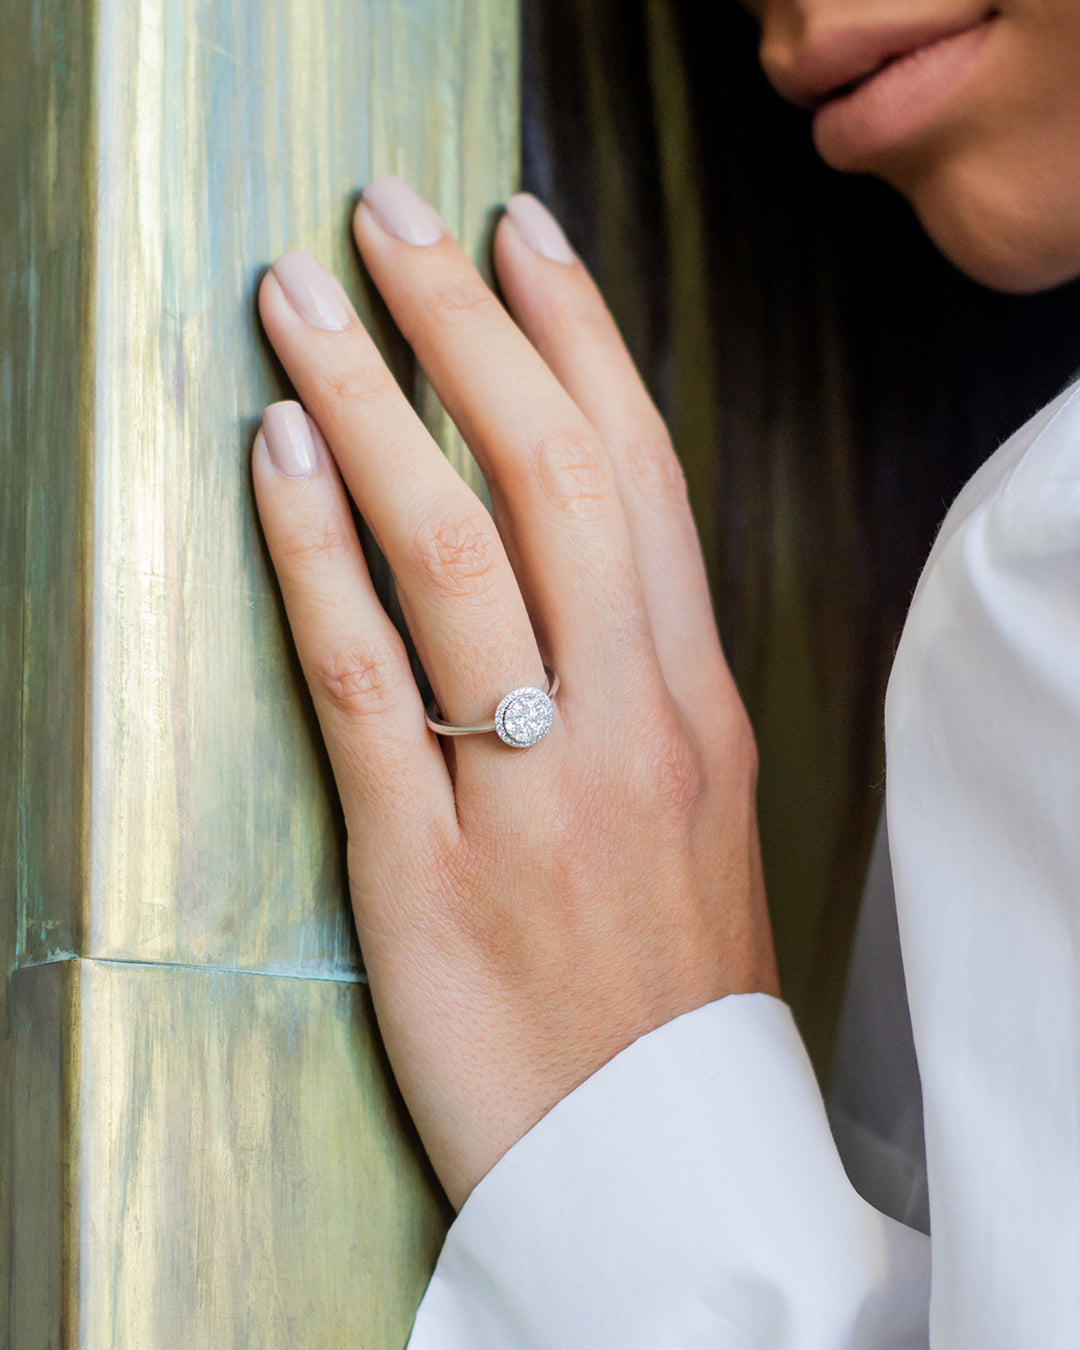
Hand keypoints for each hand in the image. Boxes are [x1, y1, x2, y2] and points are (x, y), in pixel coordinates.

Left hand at [252, 178, 778, 1209]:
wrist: (661, 1162)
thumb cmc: (669, 982)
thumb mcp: (694, 810)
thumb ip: (639, 681)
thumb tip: (577, 563)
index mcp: (694, 703)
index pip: (640, 474)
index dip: (578, 337)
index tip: (521, 234)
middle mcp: (625, 724)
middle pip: (546, 476)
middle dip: (466, 324)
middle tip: (392, 215)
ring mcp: (528, 792)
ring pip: (449, 551)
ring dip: (369, 402)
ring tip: (302, 299)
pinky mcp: (426, 869)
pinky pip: (364, 682)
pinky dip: (315, 556)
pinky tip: (275, 459)